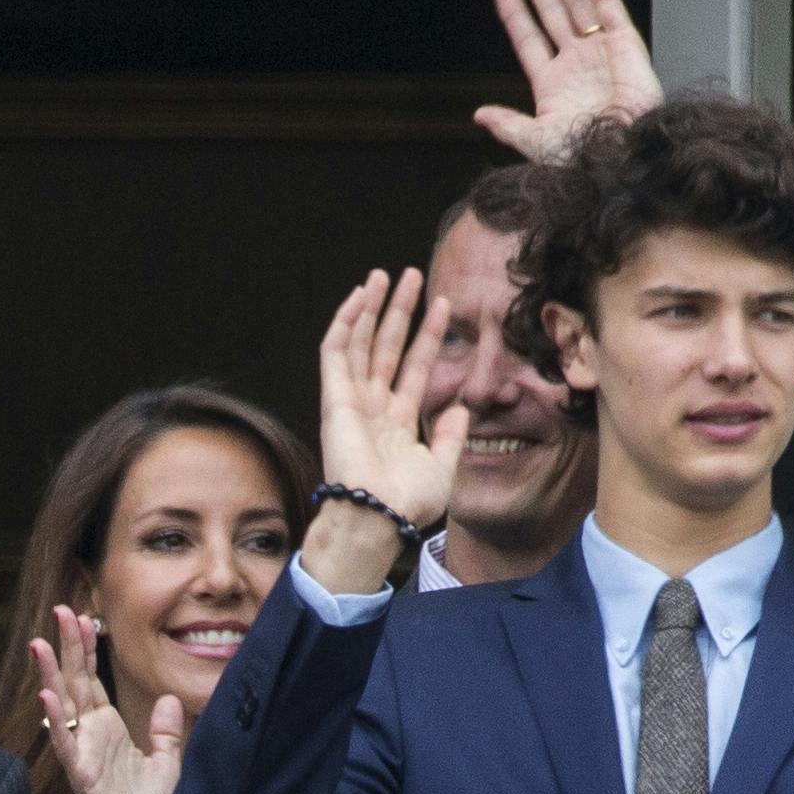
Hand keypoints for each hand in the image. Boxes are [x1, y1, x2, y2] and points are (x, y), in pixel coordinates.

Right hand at [32, 608, 182, 793]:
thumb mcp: (169, 761)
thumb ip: (167, 731)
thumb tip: (170, 699)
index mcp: (109, 730)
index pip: (92, 680)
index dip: (86, 648)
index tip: (82, 616)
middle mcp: (92, 737)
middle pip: (74, 682)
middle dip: (67, 646)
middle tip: (58, 610)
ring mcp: (84, 754)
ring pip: (63, 706)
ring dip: (50, 675)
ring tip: (39, 644)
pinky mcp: (83, 776)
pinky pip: (67, 744)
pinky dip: (56, 722)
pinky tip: (46, 698)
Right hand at [302, 271, 468, 594]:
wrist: (380, 518)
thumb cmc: (407, 504)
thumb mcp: (443, 467)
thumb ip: (450, 436)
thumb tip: (459, 407)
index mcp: (397, 423)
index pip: (415, 367)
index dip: (430, 335)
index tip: (446, 305)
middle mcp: (372, 408)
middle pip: (386, 347)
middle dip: (398, 311)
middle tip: (410, 276)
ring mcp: (351, 402)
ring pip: (359, 343)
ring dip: (370, 308)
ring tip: (382, 275)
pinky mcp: (334, 400)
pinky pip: (335, 353)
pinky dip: (344, 323)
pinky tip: (358, 297)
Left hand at [475, 0, 662, 159]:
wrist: (621, 157)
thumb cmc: (583, 156)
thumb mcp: (536, 142)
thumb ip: (508, 125)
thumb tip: (480, 114)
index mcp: (553, 84)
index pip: (529, 38)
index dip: (515, 12)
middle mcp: (576, 62)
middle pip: (550, 11)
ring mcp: (600, 50)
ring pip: (574, 2)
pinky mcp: (625, 42)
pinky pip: (607, 4)